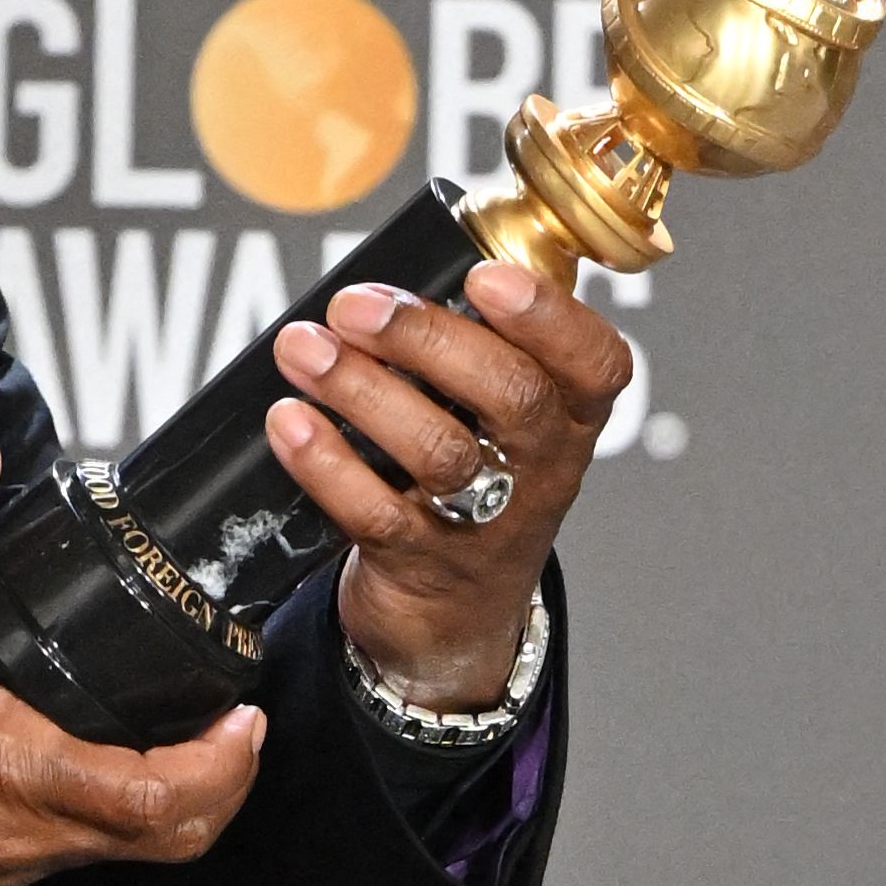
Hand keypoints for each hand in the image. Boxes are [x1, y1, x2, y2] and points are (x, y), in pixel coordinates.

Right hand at [0, 429, 267, 885]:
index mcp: (0, 763)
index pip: (157, 795)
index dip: (223, 764)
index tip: (241, 717)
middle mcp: (9, 835)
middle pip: (164, 841)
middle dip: (216, 787)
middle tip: (227, 730)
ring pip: (107, 854)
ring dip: (152, 803)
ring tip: (154, 732)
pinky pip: (47, 861)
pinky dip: (83, 819)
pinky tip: (57, 763)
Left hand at [267, 260, 631, 710]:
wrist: (456, 614)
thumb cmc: (473, 474)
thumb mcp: (504, 415)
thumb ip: (475, 341)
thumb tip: (392, 271)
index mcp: (571, 413)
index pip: (597, 362)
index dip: (548, 316)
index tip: (485, 275)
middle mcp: (542, 467)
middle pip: (511, 396)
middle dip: (427, 337)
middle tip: (355, 304)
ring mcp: (487, 521)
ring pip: (439, 450)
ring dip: (361, 388)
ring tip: (302, 348)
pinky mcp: (423, 563)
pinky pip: (376, 512)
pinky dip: (326, 461)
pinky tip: (289, 420)